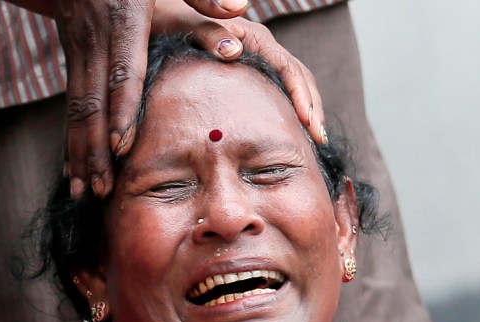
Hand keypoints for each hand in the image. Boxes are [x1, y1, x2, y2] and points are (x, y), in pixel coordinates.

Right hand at [46, 0, 251, 197]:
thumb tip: (239, 10)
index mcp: (124, 25)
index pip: (123, 75)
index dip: (122, 112)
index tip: (122, 148)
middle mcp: (98, 45)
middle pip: (93, 104)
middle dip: (95, 149)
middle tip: (101, 188)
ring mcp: (81, 57)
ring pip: (77, 111)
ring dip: (79, 155)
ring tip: (83, 193)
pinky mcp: (74, 66)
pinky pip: (70, 110)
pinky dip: (70, 145)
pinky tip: (72, 176)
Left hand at [151, 0, 326, 145]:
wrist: (160, 23)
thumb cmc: (169, 25)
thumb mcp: (185, 26)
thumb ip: (207, 34)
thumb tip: (233, 50)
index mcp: (251, 37)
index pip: (288, 67)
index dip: (301, 95)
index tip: (308, 123)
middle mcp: (261, 46)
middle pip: (300, 76)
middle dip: (313, 108)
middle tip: (319, 140)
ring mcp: (259, 59)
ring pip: (295, 84)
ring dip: (308, 110)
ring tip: (315, 140)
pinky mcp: (253, 72)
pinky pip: (281, 90)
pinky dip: (292, 110)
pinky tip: (294, 133)